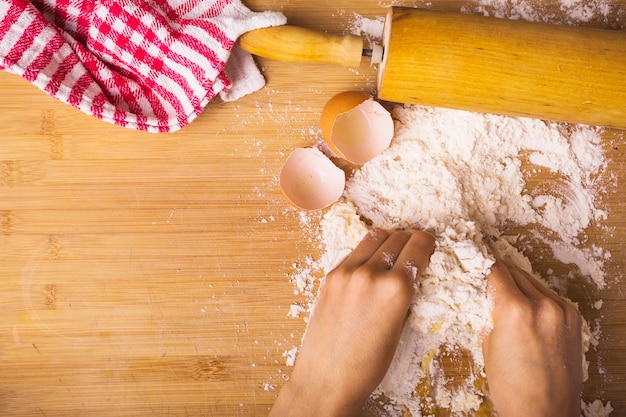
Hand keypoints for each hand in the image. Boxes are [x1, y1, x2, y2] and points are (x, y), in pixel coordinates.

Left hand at [269, 229, 434, 416]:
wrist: (325, 379)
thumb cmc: (366, 366)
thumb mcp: (400, 329)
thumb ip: (406, 295)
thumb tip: (412, 272)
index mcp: (396, 289)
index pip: (418, 246)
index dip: (428, 242)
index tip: (430, 243)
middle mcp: (371, 274)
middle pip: (397, 237)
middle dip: (409, 239)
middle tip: (414, 245)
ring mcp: (346, 273)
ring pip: (373, 238)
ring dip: (387, 240)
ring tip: (393, 250)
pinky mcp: (329, 277)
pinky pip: (353, 253)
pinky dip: (366, 253)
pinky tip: (370, 266)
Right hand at [482, 258, 583, 416]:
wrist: (545, 413)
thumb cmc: (511, 387)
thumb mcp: (487, 344)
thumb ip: (489, 312)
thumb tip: (489, 293)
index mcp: (515, 310)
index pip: (495, 271)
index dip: (482, 262)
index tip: (475, 254)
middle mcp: (542, 304)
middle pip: (514, 271)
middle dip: (498, 270)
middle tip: (484, 266)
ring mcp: (561, 311)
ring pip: (532, 281)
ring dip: (516, 281)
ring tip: (502, 285)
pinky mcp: (572, 318)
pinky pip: (547, 295)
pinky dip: (533, 294)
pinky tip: (522, 303)